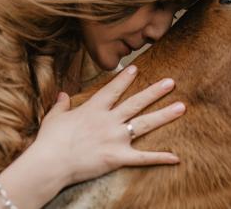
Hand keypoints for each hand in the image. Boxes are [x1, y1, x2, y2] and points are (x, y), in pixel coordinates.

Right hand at [30, 65, 185, 184]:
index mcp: (93, 109)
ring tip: (181, 106)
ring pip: (145, 124)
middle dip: (155, 91)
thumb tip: (63, 94)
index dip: (125, 79)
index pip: (112, 90)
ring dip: (164, 115)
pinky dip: (160, 158)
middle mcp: (108, 120)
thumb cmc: (49, 141)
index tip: (136, 68)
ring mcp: (115, 138)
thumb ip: (62, 104)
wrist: (50, 162)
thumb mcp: (54, 117)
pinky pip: (143, 158)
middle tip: (171, 82)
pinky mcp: (117, 157)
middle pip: (136, 103)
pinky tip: (176, 157)